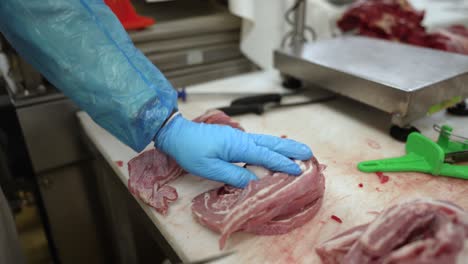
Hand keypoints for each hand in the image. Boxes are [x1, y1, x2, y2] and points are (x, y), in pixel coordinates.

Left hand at [155, 114, 312, 187]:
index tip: (299, 169)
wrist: (177, 134)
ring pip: (266, 141)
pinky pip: (258, 143)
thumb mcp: (210, 168)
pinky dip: (271, 146)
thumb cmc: (191, 151)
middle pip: (271, 144)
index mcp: (238, 146)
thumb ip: (234, 174)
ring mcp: (238, 138)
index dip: (283, 164)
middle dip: (291, 149)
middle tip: (309, 153)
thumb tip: (254, 181)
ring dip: (284, 146)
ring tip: (299, 150)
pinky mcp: (234, 139)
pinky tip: (275, 150)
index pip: (266, 156)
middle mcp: (242, 139)